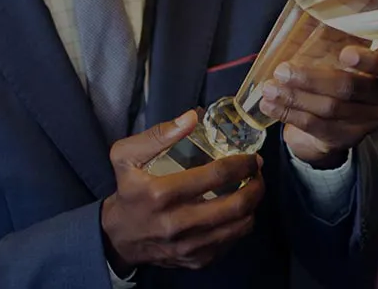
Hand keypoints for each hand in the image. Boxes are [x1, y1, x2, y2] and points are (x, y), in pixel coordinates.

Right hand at [102, 110, 267, 270]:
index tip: (251, 157)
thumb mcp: (125, 156)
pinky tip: (238, 211)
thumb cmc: (127, 191)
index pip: (216, 175)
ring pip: (239, 227)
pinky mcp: (196, 260)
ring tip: (252, 190)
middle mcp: (177, 223)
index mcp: (161, 194)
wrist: (119, 237)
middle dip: (256, 186)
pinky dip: (241, 224)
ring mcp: (189, 246)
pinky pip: (231, 242)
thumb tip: (192, 118)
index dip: (242, 163)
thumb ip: (157, 135)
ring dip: (253, 205)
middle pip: (235, 205)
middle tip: (258, 173)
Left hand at [258, 0, 377, 168]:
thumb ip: (356, 6)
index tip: (344, 53)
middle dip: (313, 79)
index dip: (371, 63)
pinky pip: (317, 129)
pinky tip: (271, 104)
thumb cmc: (339, 64)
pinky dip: (290, 114)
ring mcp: (367, 124)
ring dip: (295, 97)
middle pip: (350, 90)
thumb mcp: (345, 36)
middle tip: (283, 70)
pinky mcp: (345, 140)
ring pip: (329, 111)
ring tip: (269, 87)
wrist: (330, 110)